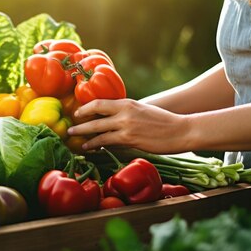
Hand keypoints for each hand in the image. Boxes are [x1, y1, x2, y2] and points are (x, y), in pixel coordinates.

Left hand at [67, 98, 189, 153]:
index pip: (100, 102)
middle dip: (80, 123)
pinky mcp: (130, 139)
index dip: (86, 108)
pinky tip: (90, 148)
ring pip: (98, 130)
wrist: (181, 130)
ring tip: (75, 140)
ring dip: (84, 136)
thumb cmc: (164, 122)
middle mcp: (125, 112)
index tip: (77, 113)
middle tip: (69, 128)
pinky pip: (107, 142)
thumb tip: (113, 121)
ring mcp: (126, 126)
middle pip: (95, 115)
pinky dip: (96, 145)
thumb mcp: (143, 111)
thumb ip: (127, 113)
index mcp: (128, 102)